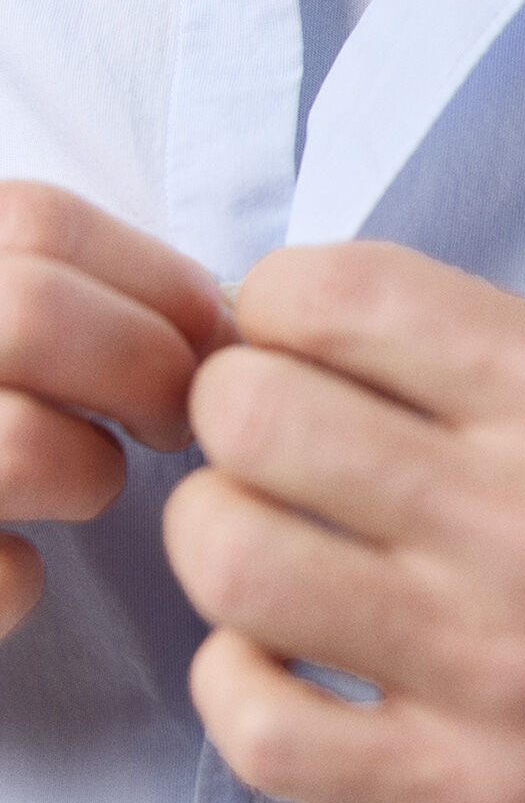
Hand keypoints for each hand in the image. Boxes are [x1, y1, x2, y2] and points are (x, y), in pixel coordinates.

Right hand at [0, 181, 233, 637]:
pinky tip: (17, 561)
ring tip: (84, 479)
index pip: (39, 223)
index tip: (213, 338)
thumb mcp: (1, 320)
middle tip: (171, 419)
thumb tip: (224, 318)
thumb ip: (75, 300)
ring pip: (19, 448)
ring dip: (89, 472)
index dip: (161, 282)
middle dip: (149, 370)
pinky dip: (21, 579)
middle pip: (33, 313)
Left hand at [162, 242, 524, 802]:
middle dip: (228, 417)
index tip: (284, 347)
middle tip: (265, 450)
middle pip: (255, 419)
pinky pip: (263, 730)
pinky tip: (271, 657)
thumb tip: (276, 328)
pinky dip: (231, 679)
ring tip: (264, 547)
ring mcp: (506, 668)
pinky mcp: (479, 795)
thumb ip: (472, 354)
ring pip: (236, 560)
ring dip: (215, 540)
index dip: (268, 309)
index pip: (334, 294)